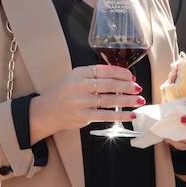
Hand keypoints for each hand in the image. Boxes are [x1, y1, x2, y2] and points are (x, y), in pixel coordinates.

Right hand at [29, 64, 144, 141]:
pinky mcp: (82, 116)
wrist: (46, 111)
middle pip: (108, 84)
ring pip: (109, 100)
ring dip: (127, 100)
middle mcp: (79, 86)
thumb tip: (121, 78)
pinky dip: (120, 115)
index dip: (120, 73)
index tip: (131, 76)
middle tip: (138, 88)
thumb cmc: (64, 93)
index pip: (104, 70)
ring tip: (139, 100)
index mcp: (79, 73)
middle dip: (126, 86)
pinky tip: (130, 114)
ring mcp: (80, 102)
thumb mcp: (75, 78)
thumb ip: (94, 76)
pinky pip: (105, 115)